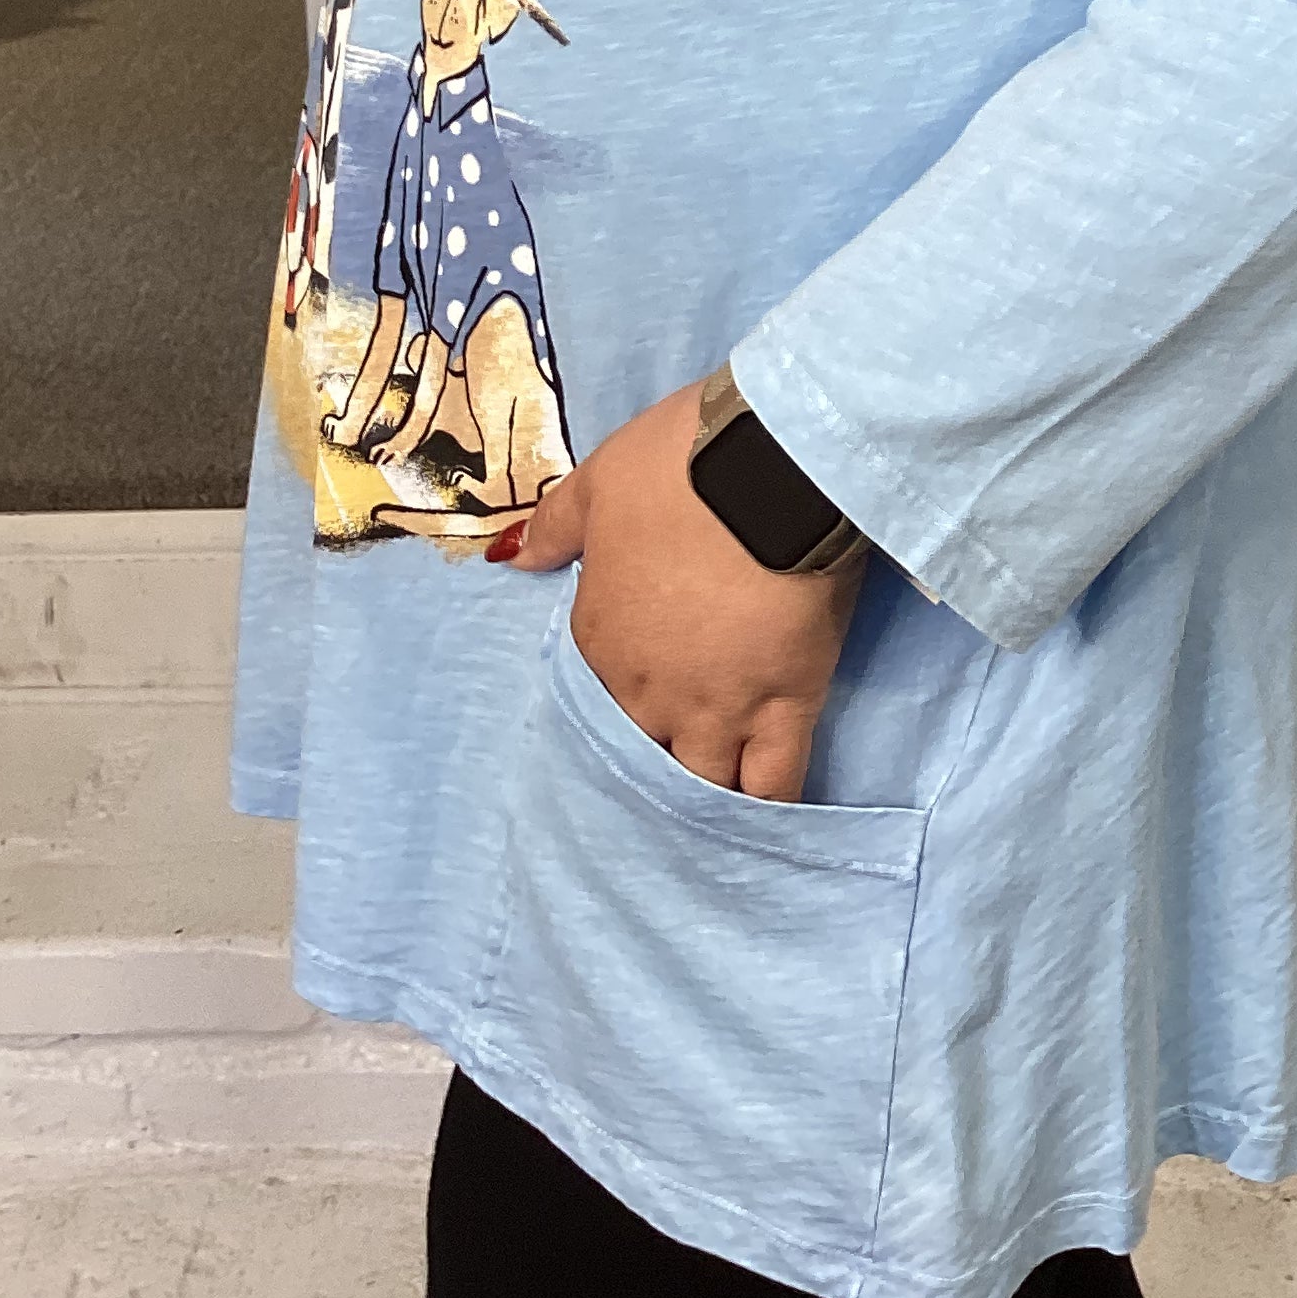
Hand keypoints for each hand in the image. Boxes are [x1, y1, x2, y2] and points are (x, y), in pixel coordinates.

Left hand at [506, 379, 863, 800]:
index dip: (614, 700)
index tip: (629, 702)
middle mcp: (650, 690)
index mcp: (601, 637)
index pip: (594, 695)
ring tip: (706, 822)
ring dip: (700, 799)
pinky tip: (765, 832)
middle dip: (651, 764)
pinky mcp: (786, 709)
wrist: (766, 468)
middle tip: (665, 773)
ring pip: (700, 785)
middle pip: (642, 754)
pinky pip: (775, 784)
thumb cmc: (677, 465)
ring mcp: (717, 708)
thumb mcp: (600, 481)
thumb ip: (555, 527)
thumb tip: (511, 558)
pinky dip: (767, 811)